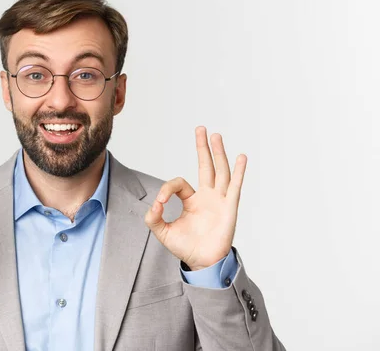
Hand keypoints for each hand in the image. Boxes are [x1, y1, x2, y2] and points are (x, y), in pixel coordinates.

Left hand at [145, 126, 246, 269]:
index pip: (179, 183)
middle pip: (206, 166)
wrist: (203, 263)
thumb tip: (152, 206)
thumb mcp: (163, 232)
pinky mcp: (229, 207)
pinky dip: (238, 172)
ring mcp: (220, 200)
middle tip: (201, 129)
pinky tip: (240, 157)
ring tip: (216, 136)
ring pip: (220, 171)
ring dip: (218, 153)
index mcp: (192, 200)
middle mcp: (207, 196)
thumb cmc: (186, 247)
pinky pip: (235, 186)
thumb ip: (153, 219)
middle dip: (202, 147)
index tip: (160, 205)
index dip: (167, 190)